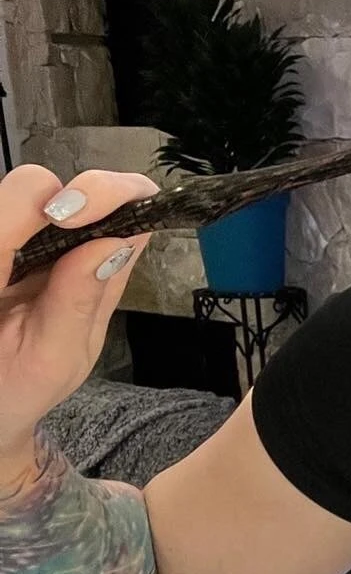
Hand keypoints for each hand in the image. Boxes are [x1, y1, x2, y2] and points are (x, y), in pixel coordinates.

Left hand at [0, 165, 156, 454]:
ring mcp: (3, 241)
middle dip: (90, 202)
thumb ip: (78, 301)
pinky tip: (87, 260)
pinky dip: (80, 229)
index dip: (76, 197)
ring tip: (100, 261)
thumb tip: (117, 241)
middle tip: (113, 241)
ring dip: (88, 218)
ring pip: (42, 195)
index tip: (96, 226)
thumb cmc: (13, 390)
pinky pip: (44, 217)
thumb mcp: (52, 361)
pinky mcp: (15, 246)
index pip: (27, 194)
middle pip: (37, 183)